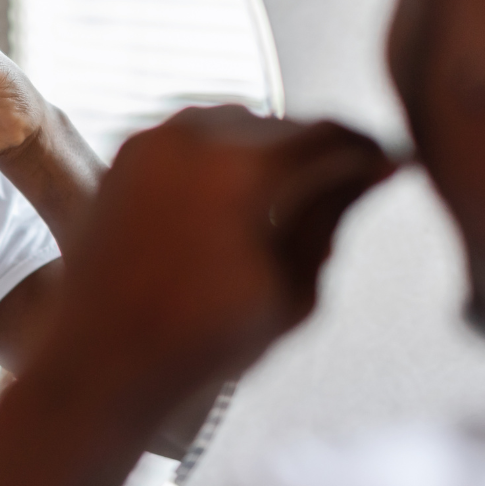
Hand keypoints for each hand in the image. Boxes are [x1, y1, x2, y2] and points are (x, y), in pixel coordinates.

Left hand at [43, 106, 394, 425]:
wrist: (99, 362)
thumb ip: (331, 221)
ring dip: (268, 149)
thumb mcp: (291, 292)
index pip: (328, 135)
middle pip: (281, 125)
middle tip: (344, 185)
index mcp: (242, 169)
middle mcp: (192, 138)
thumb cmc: (199, 343)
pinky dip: (220, 156)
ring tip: (287, 196)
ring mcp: (150, 143)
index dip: (366, 151)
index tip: (386, 168)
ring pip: (234, 123)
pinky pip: (190, 137)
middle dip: (317, 151)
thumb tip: (368, 176)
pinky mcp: (123, 158)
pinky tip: (233, 198)